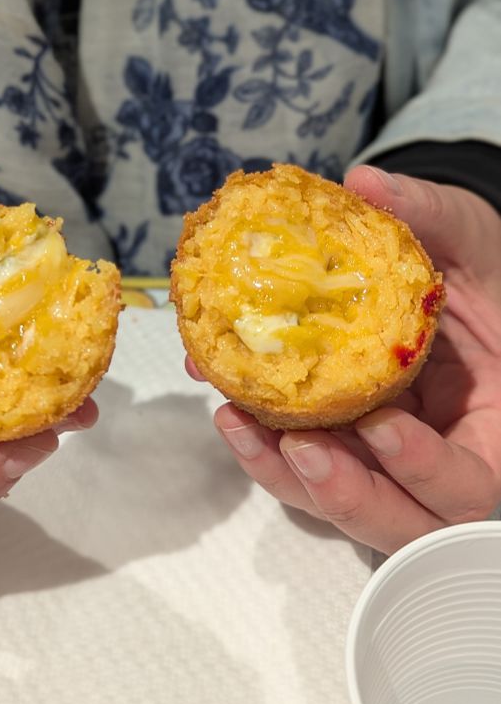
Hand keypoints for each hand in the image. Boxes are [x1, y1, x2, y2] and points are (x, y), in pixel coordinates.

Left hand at [208, 166, 500, 553]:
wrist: (444, 271)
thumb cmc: (473, 261)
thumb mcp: (464, 234)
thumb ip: (427, 214)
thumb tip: (366, 182)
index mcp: (490, 420)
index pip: (470, 479)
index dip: (426, 469)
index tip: (380, 424)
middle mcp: (439, 452)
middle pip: (402, 520)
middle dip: (347, 495)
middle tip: (297, 449)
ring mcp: (387, 456)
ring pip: (344, 503)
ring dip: (287, 477)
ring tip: (236, 421)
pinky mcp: (346, 442)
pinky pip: (308, 465)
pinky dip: (266, 447)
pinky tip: (228, 405)